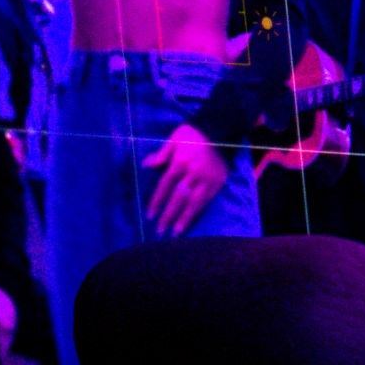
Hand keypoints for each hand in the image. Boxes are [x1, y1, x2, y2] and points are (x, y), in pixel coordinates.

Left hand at [143, 121, 231, 236]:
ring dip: (183, 219)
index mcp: (180, 162)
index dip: (157, 201)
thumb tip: (145, 165)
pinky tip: (190, 221)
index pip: (165, 185)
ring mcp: (206, 179)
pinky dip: (197, 212)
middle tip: (160, 230)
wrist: (219, 131)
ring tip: (175, 233)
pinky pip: (206, 201)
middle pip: (178, 197)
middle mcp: (193, 173)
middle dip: (168, 215)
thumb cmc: (192, 135)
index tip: (150, 215)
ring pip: (193, 202)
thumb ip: (161, 155)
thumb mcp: (174, 139)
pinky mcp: (217, 183)